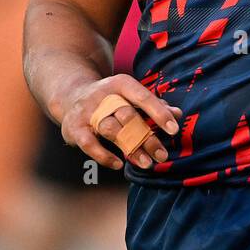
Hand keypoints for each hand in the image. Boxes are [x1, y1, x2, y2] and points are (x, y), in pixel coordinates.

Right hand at [59, 74, 181, 171]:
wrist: (72, 95)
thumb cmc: (111, 99)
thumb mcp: (131, 96)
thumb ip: (154, 105)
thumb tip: (178, 114)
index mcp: (121, 84)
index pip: (143, 97)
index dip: (159, 113)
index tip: (173, 129)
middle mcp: (103, 95)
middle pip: (128, 116)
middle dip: (147, 137)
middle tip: (162, 155)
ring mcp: (87, 112)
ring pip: (111, 130)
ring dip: (130, 148)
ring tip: (146, 163)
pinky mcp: (74, 128)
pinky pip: (89, 143)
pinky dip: (103, 155)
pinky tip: (118, 165)